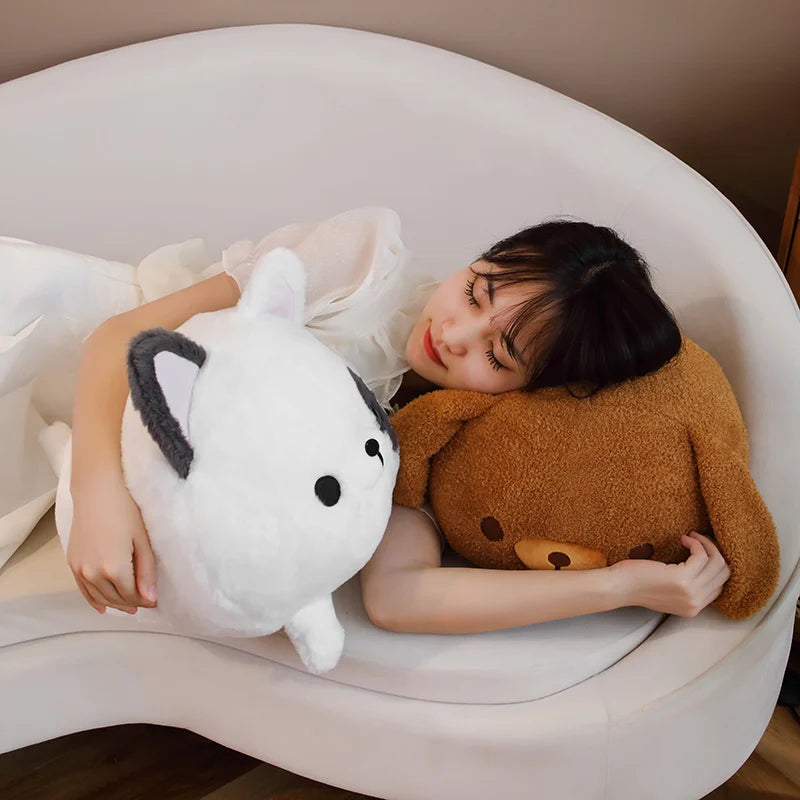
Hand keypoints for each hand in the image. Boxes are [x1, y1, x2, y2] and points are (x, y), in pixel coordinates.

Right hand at [67, 476, 156, 614]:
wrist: (97, 492)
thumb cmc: (125, 511)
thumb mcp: (143, 541)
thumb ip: (146, 572)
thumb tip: (150, 599)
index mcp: (114, 569)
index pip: (132, 595)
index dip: (146, 601)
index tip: (156, 601)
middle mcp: (94, 573)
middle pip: (116, 598)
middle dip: (132, 603)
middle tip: (146, 603)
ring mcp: (80, 569)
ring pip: (100, 597)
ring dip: (115, 604)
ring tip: (130, 606)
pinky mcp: (72, 563)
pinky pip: (83, 590)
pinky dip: (94, 600)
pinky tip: (102, 607)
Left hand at [610, 531, 729, 616]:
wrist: (618, 587)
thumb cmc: (636, 583)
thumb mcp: (668, 591)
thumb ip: (686, 587)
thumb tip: (701, 565)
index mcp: (693, 608)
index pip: (720, 585)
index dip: (714, 564)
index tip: (703, 549)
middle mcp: (696, 603)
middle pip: (724, 573)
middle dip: (714, 551)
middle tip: (700, 539)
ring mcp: (690, 592)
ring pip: (717, 563)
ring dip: (706, 544)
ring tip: (691, 536)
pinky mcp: (682, 579)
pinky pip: (701, 556)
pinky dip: (696, 543)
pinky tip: (683, 538)